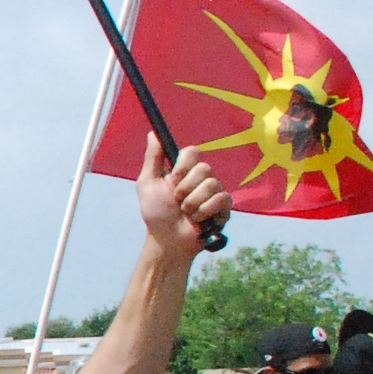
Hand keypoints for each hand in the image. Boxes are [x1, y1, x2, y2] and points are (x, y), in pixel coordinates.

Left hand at [135, 134, 228, 259]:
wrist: (167, 240)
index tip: (173, 179)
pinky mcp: (224, 207)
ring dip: (193, 202)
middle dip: (186, 188)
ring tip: (186, 213)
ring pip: (212, 184)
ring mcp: (215, 192)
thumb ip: (153, 158)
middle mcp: (202, 178)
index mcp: (185, 170)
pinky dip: (204, 211)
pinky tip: (198, 220)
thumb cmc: (156, 214)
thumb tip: (153, 133)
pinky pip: (221, 199)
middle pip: (204, 168)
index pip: (193, 151)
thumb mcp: (148, 184)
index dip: (183, 165)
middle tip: (177, 200)